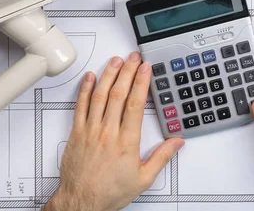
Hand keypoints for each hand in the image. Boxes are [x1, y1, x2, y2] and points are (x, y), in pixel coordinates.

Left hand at [45, 53, 184, 210]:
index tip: (145, 69)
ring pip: (100, 96)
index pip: (135, 104)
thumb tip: (176, 142)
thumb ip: (162, 157)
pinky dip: (85, 89)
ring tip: (115, 61)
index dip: (141, 83)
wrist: (81, 202)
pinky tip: (90, 77)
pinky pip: (80, 106)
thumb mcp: (143, 179)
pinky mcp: (77, 133)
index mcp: (126, 142)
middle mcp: (108, 132)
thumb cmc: (109, 192)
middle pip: (119, 94)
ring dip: (109, 75)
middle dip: (127, 72)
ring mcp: (90, 131)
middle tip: (133, 58)